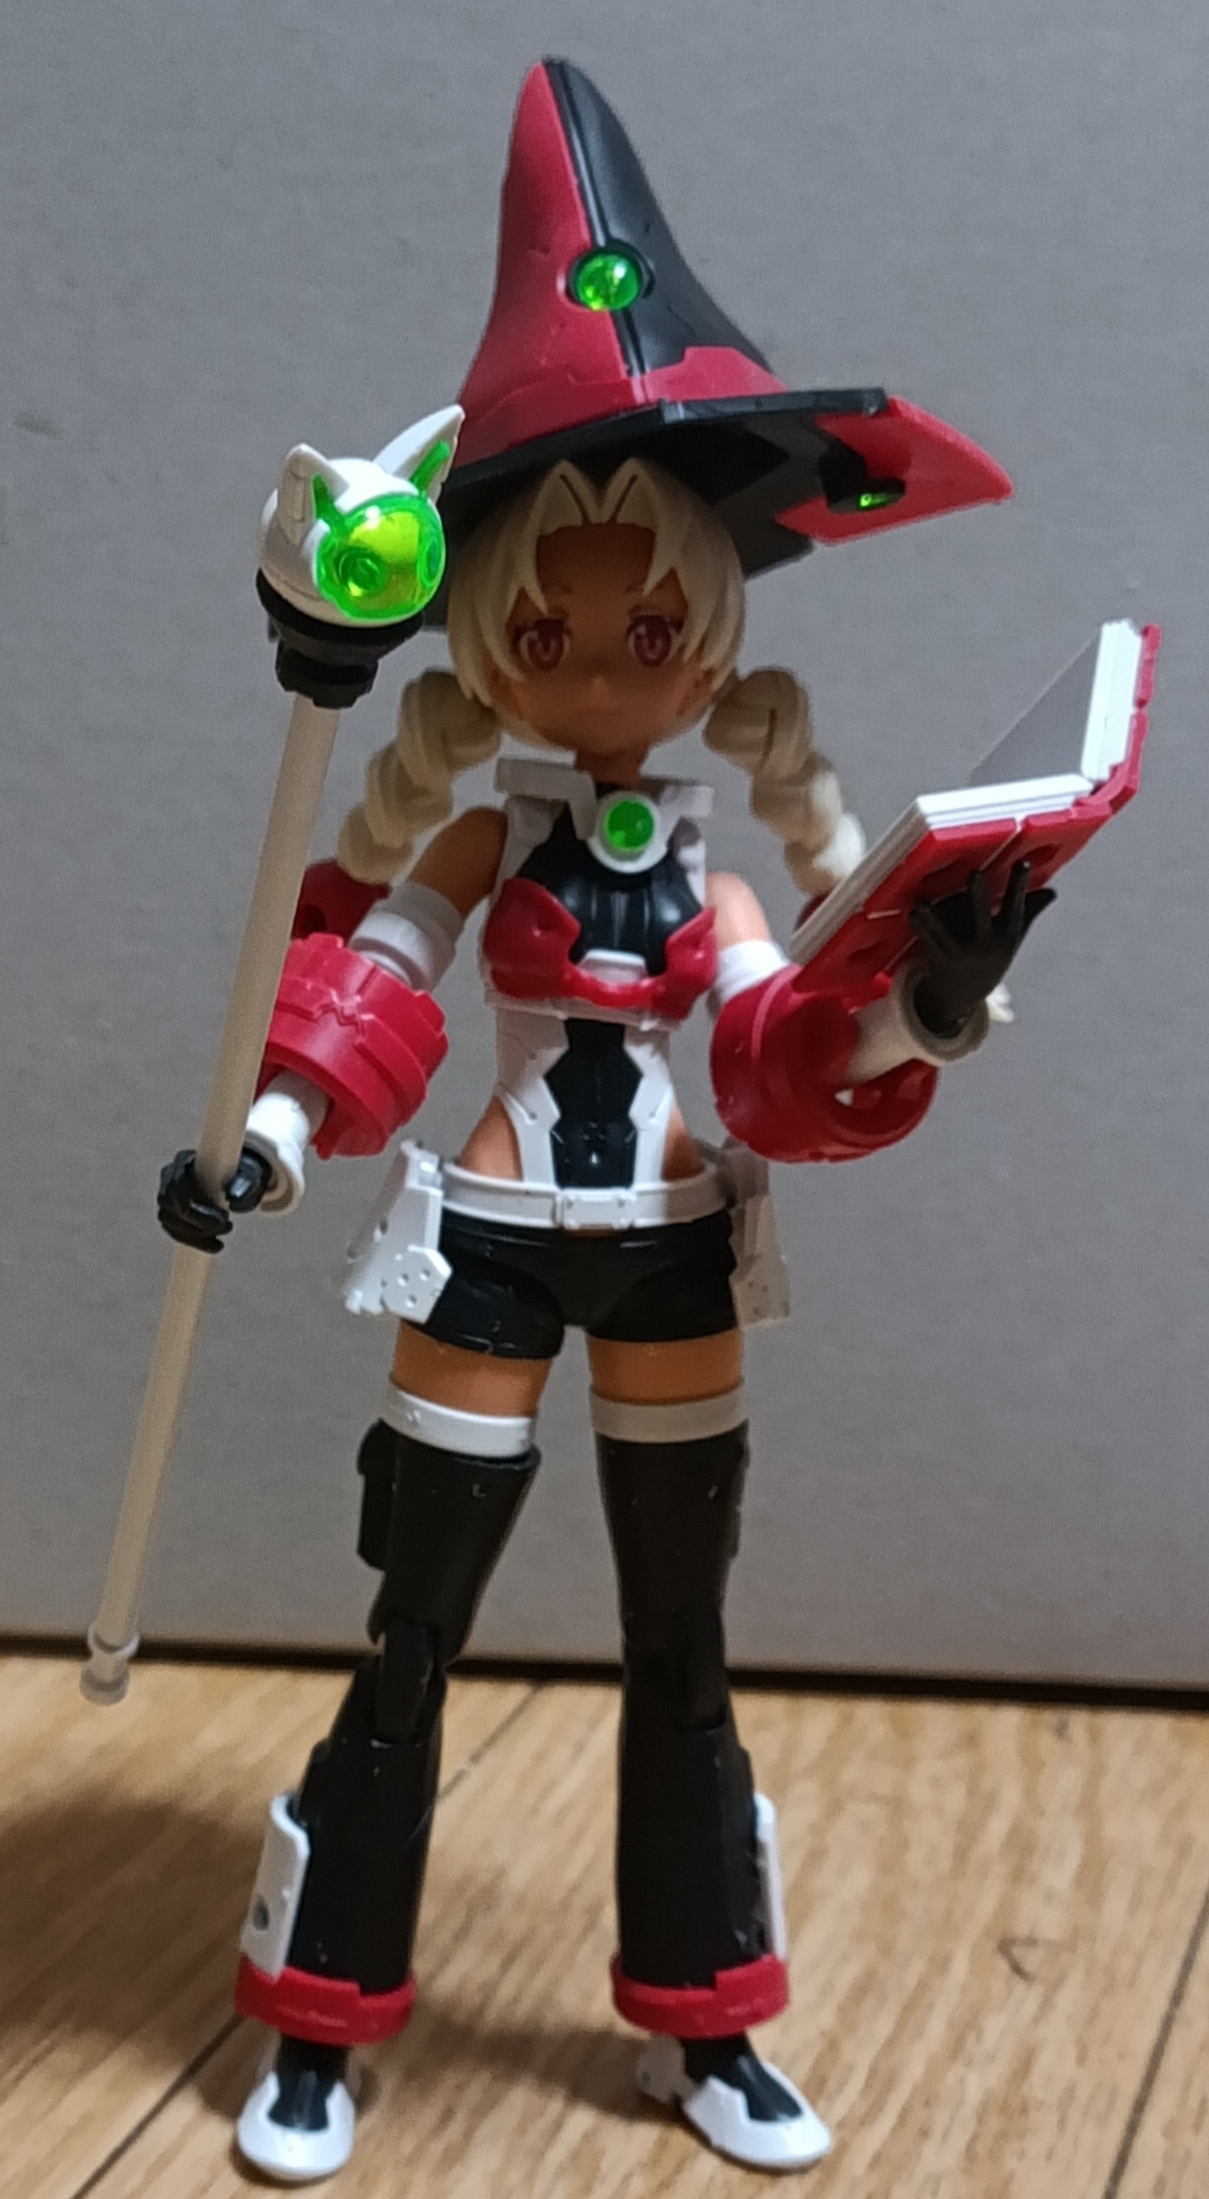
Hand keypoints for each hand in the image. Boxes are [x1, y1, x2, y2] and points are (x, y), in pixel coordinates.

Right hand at [157, 1146, 272, 1252]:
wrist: (230, 1179)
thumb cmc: (238, 1175)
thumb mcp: (245, 1175)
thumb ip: (242, 1183)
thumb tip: (233, 1198)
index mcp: (183, 1160)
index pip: (179, 1185)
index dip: (199, 1206)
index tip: (226, 1216)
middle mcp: (168, 1176)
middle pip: (174, 1205)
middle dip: (201, 1223)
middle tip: (228, 1228)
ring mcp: (165, 1196)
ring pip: (170, 1221)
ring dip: (197, 1235)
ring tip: (223, 1236)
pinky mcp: (168, 1213)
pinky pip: (174, 1232)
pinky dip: (194, 1242)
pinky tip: (215, 1245)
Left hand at [909, 861, 1054, 1038]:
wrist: (962, 998)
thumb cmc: (988, 958)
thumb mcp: (1011, 939)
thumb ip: (1029, 912)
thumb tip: (1051, 892)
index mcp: (1006, 935)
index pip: (1016, 907)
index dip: (1020, 886)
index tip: (1023, 863)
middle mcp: (985, 944)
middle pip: (981, 917)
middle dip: (978, 897)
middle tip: (975, 873)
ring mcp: (962, 952)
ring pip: (947, 931)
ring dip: (935, 918)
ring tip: (924, 902)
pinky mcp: (940, 959)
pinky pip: (930, 939)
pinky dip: (921, 926)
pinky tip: (914, 912)